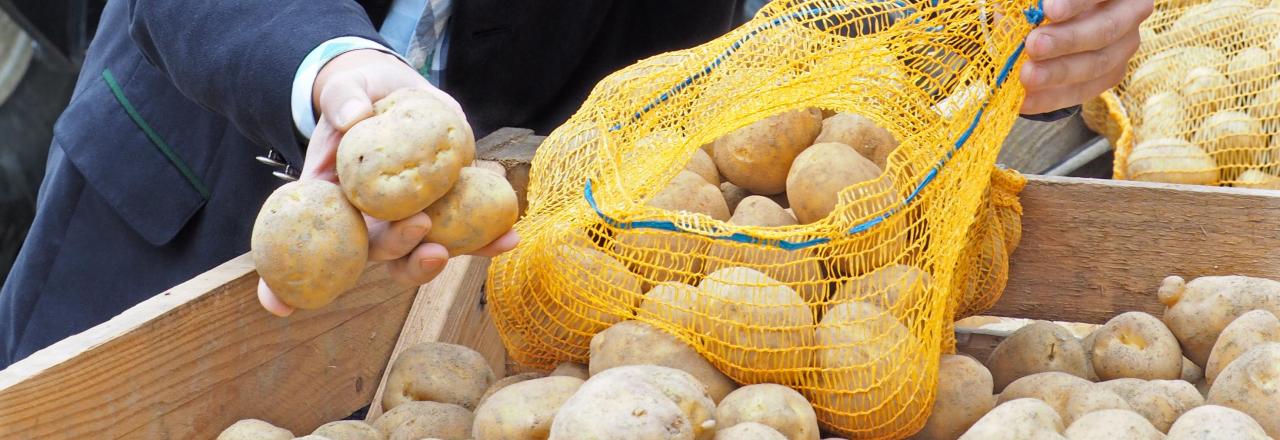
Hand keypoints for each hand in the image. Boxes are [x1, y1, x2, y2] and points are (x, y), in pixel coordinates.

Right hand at [257, 50, 518, 316]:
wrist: (392, 95)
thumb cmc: (357, 98)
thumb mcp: (344, 91)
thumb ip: (342, 101)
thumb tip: (352, 115)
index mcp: (333, 203)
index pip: (307, 248)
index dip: (286, 284)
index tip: (281, 305)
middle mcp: (369, 222)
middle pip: (380, 252)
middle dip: (402, 251)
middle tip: (423, 234)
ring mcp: (407, 222)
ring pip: (424, 252)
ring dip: (454, 255)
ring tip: (484, 245)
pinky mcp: (443, 212)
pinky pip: (463, 233)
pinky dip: (486, 240)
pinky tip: (509, 238)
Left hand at [1019, 0, 1152, 114]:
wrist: (1052, 28)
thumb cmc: (1043, 4)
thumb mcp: (1042, 2)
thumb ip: (1035, 5)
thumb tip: (1029, 12)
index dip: (1076, 3)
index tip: (1048, 11)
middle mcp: (1129, 11)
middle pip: (1106, 28)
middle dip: (1067, 40)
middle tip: (1033, 45)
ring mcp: (1125, 44)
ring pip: (1099, 63)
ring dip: (1059, 72)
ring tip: (1027, 76)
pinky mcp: (1112, 73)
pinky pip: (1086, 89)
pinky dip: (1053, 97)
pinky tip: (1026, 101)